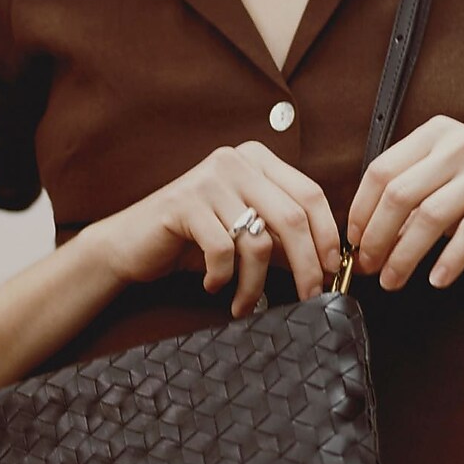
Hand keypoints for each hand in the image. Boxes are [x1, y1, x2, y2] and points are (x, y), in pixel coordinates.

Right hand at [96, 141, 341, 316]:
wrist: (131, 243)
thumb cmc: (192, 240)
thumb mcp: (245, 232)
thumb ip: (282, 236)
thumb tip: (328, 262)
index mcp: (257, 160)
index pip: (310, 194)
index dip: (328, 236)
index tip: (333, 271)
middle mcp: (235, 161)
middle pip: (292, 217)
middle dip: (306, 266)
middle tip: (310, 297)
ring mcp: (209, 179)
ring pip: (257, 240)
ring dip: (255, 284)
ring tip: (244, 303)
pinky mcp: (184, 203)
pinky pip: (223, 251)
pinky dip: (222, 278)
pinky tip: (212, 284)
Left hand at [346, 114, 463, 289]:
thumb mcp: (445, 177)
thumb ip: (409, 197)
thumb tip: (366, 239)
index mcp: (432, 135)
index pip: (379, 171)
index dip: (360, 211)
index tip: (354, 244)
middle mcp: (457, 144)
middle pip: (398, 195)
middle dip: (376, 238)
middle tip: (368, 268)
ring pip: (429, 216)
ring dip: (405, 256)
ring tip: (393, 281)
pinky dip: (450, 260)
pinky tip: (437, 280)